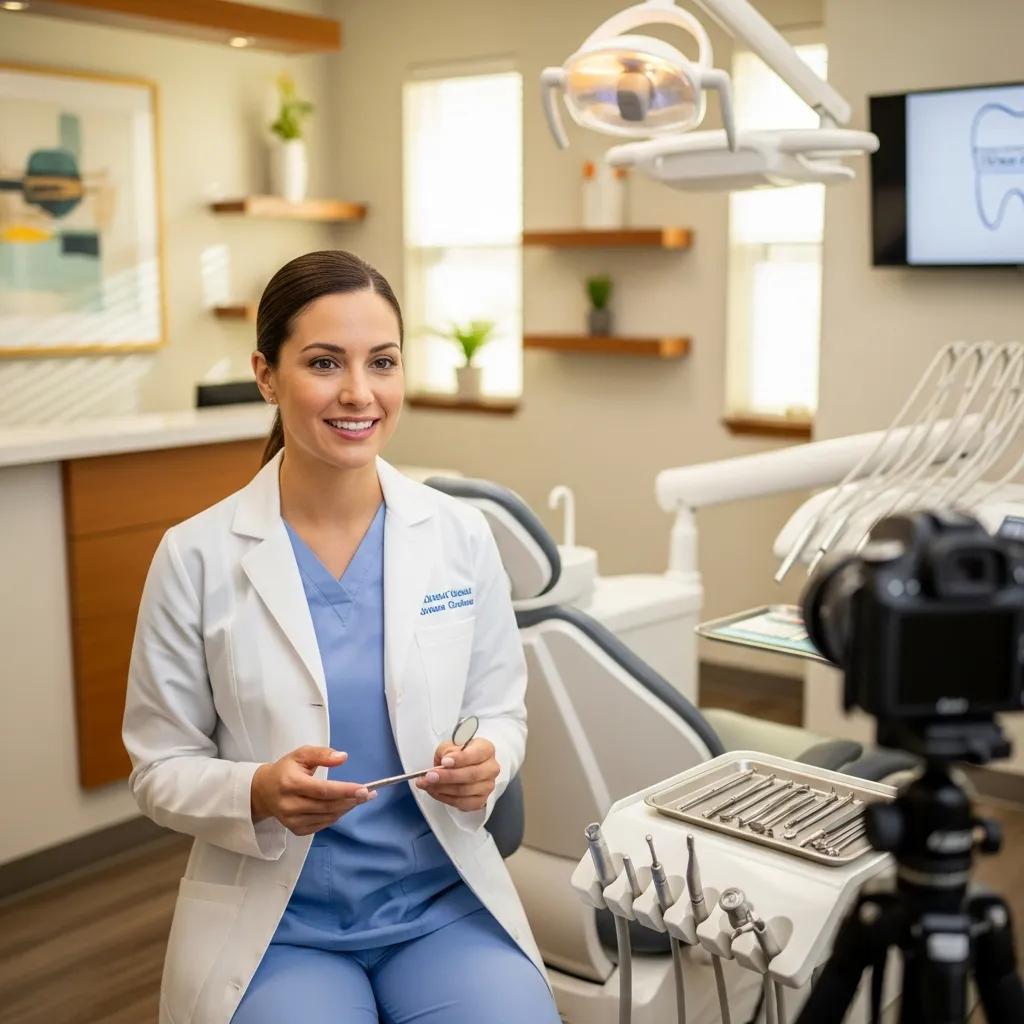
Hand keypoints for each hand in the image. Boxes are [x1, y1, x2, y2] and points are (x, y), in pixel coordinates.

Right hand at [251, 746, 375, 835]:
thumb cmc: (286, 770)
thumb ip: (322, 754)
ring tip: (359, 798)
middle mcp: (290, 805)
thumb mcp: (301, 754)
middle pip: (327, 806)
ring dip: (347, 808)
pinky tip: (343, 806)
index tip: (364, 789)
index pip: (322, 790)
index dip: (345, 790)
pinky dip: (336, 815)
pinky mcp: (296, 830)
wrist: (264, 791)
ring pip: (327, 817)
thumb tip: (343, 757)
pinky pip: (323, 824)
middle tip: (369, 794)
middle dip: (351, 800)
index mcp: (291, 783)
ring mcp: (292, 820)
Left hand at [415, 737, 498, 811]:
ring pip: (465, 791)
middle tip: (430, 776)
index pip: (476, 754)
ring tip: (427, 784)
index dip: (460, 758)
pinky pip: (462, 803)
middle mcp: (491, 768)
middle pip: (471, 775)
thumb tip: (444, 762)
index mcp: (486, 749)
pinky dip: (445, 798)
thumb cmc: (459, 754)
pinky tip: (435, 792)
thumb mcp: (451, 745)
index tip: (444, 761)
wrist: (465, 766)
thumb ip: (447, 751)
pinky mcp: (480, 801)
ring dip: (442, 789)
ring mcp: (487, 786)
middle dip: (447, 776)